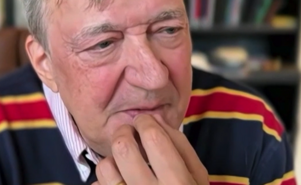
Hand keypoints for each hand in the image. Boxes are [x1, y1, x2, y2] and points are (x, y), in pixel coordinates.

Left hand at [93, 114, 208, 184]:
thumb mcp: (197, 179)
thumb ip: (182, 149)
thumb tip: (156, 121)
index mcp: (178, 183)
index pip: (154, 137)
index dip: (145, 123)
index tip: (143, 122)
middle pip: (123, 147)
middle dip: (123, 134)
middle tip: (127, 134)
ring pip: (105, 167)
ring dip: (111, 161)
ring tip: (121, 165)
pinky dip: (103, 183)